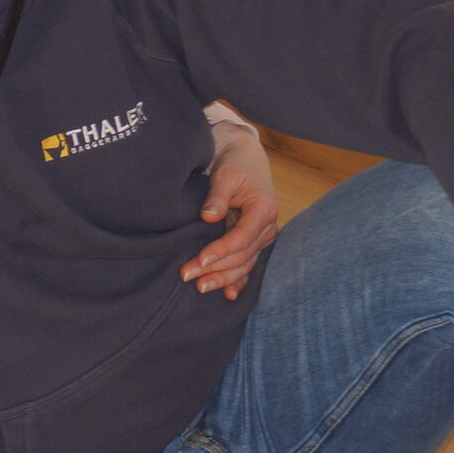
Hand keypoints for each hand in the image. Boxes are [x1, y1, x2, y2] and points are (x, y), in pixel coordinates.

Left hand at [180, 122, 278, 299]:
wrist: (245, 158)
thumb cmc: (235, 164)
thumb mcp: (226, 174)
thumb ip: (217, 196)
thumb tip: (209, 217)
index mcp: (262, 210)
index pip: (241, 237)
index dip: (221, 250)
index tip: (200, 259)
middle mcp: (266, 227)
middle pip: (241, 255)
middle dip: (215, 268)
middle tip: (187, 276)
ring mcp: (261, 236)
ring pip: (244, 263)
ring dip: (222, 278)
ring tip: (200, 287)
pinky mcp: (253, 241)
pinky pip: (247, 263)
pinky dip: (238, 280)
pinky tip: (228, 295)